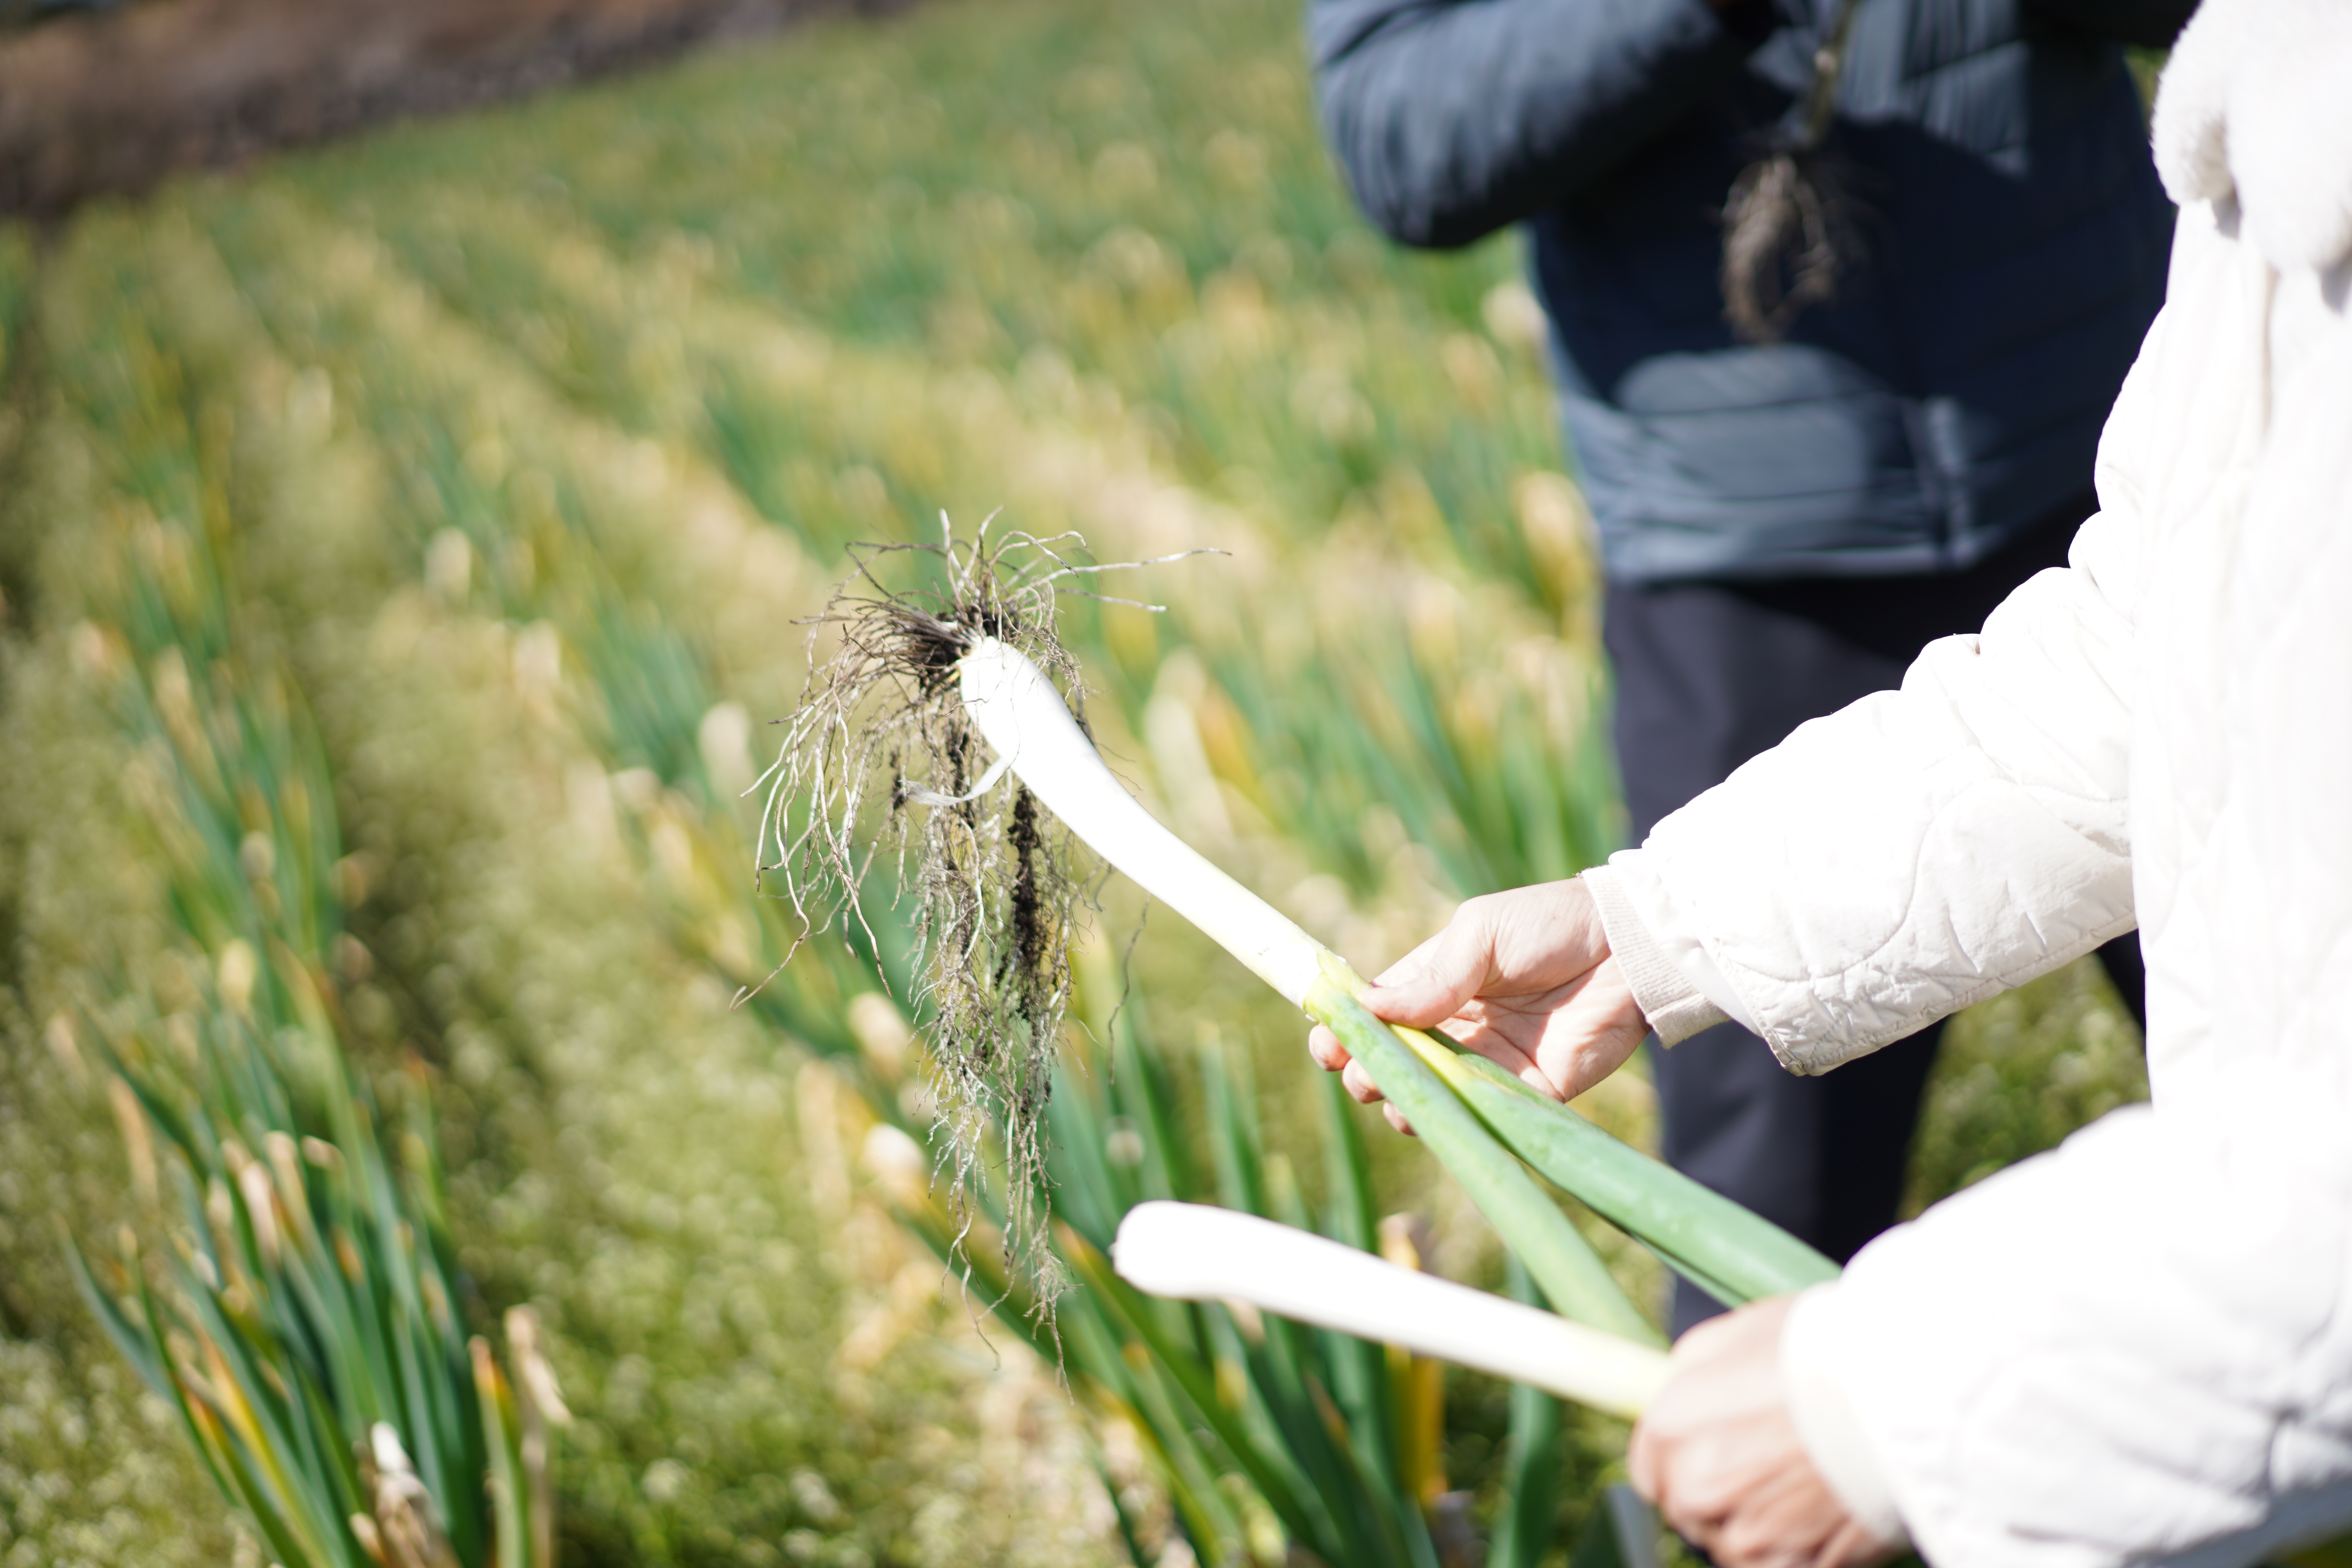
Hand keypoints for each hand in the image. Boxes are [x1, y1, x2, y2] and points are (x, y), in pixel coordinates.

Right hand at [1306, 879, 1650, 1129]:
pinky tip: (1439, 1117)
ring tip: (1399, 1097)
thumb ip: (1432, 976)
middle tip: (1364, 1073)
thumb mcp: (1482, 934)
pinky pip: (1487, 1117)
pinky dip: (1459, 1123)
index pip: (1377, 1015)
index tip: (1328, 1044)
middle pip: (1396, 1063)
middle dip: (1369, 1072)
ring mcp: (1490, 1063)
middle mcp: (1456, 1028)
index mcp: (1436, 984)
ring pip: (1433, 1098)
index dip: (1347, 1032)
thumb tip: (1368, 1006)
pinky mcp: (1531, 1091)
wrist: (1629, 947)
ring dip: (1406, 1103)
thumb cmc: (1552, 924)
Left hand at [1629, 1298, 1898, 1567]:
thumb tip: (1676, 1388)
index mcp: (1674, 1430)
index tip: (1707, 1448)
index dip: (1681, 1455)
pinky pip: (1781, 1565)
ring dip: (1760, 1524)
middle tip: (1770, 1462)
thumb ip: (1693, 1372)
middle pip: (1689, 1509)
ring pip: (1735, 1545)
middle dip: (1719, 1491)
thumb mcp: (1738, 1335)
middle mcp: (1698, 1490)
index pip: (1649, 1465)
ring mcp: (1749, 1537)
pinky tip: (1824, 1515)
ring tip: (1804, 1485)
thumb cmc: (1828, 1352)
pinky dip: (1799, 1550)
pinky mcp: (1801, 1566)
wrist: (1909, 1393)